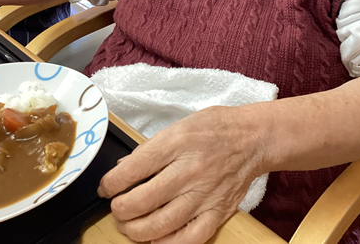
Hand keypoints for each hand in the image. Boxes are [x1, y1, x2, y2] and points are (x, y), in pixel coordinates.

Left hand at [97, 105, 264, 243]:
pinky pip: (189, 239)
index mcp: (177, 143)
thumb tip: (124, 169)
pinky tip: (155, 239)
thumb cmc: (215, 128)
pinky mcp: (217, 212)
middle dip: (120, 209)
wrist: (253, 138)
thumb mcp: (179, 126)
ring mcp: (204, 194)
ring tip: (129, 225)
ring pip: (161, 224)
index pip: (133, 169)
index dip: (111, 183)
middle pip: (142, 200)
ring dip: (136, 230)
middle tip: (116, 207)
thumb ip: (151, 148)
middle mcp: (190, 170)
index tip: (106, 187)